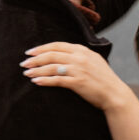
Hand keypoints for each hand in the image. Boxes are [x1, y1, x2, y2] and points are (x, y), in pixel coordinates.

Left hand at [21, 42, 135, 111]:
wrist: (114, 94)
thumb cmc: (103, 79)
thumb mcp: (94, 61)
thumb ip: (80, 56)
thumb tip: (63, 55)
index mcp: (83, 50)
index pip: (57, 45)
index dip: (41, 48)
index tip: (30, 52)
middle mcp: (80, 57)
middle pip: (51, 55)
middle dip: (35, 59)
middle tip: (24, 63)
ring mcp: (79, 70)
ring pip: (52, 67)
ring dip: (37, 70)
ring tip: (27, 74)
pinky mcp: (78, 82)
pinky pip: (57, 80)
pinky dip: (44, 80)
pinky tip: (36, 82)